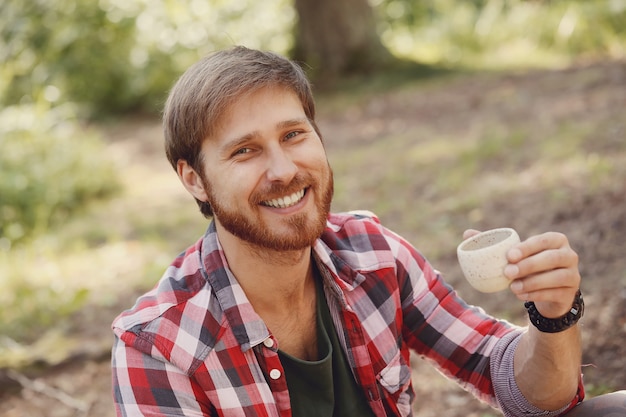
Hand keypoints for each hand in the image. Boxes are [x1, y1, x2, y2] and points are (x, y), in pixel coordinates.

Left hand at [463, 229, 580, 317]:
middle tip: (507, 272)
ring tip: (512, 287)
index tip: (509, 255)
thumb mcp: (515, 254)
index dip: (527, 247)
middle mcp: (569, 255)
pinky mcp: (570, 293)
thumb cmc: (528, 266)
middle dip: (528, 265)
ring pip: (556, 277)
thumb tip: (467, 234)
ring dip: (532, 282)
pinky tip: (520, 296)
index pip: (544, 240)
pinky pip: (554, 293)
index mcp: (556, 240)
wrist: (547, 292)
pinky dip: (536, 295)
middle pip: (552, 258)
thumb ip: (494, 243)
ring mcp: (573, 275)